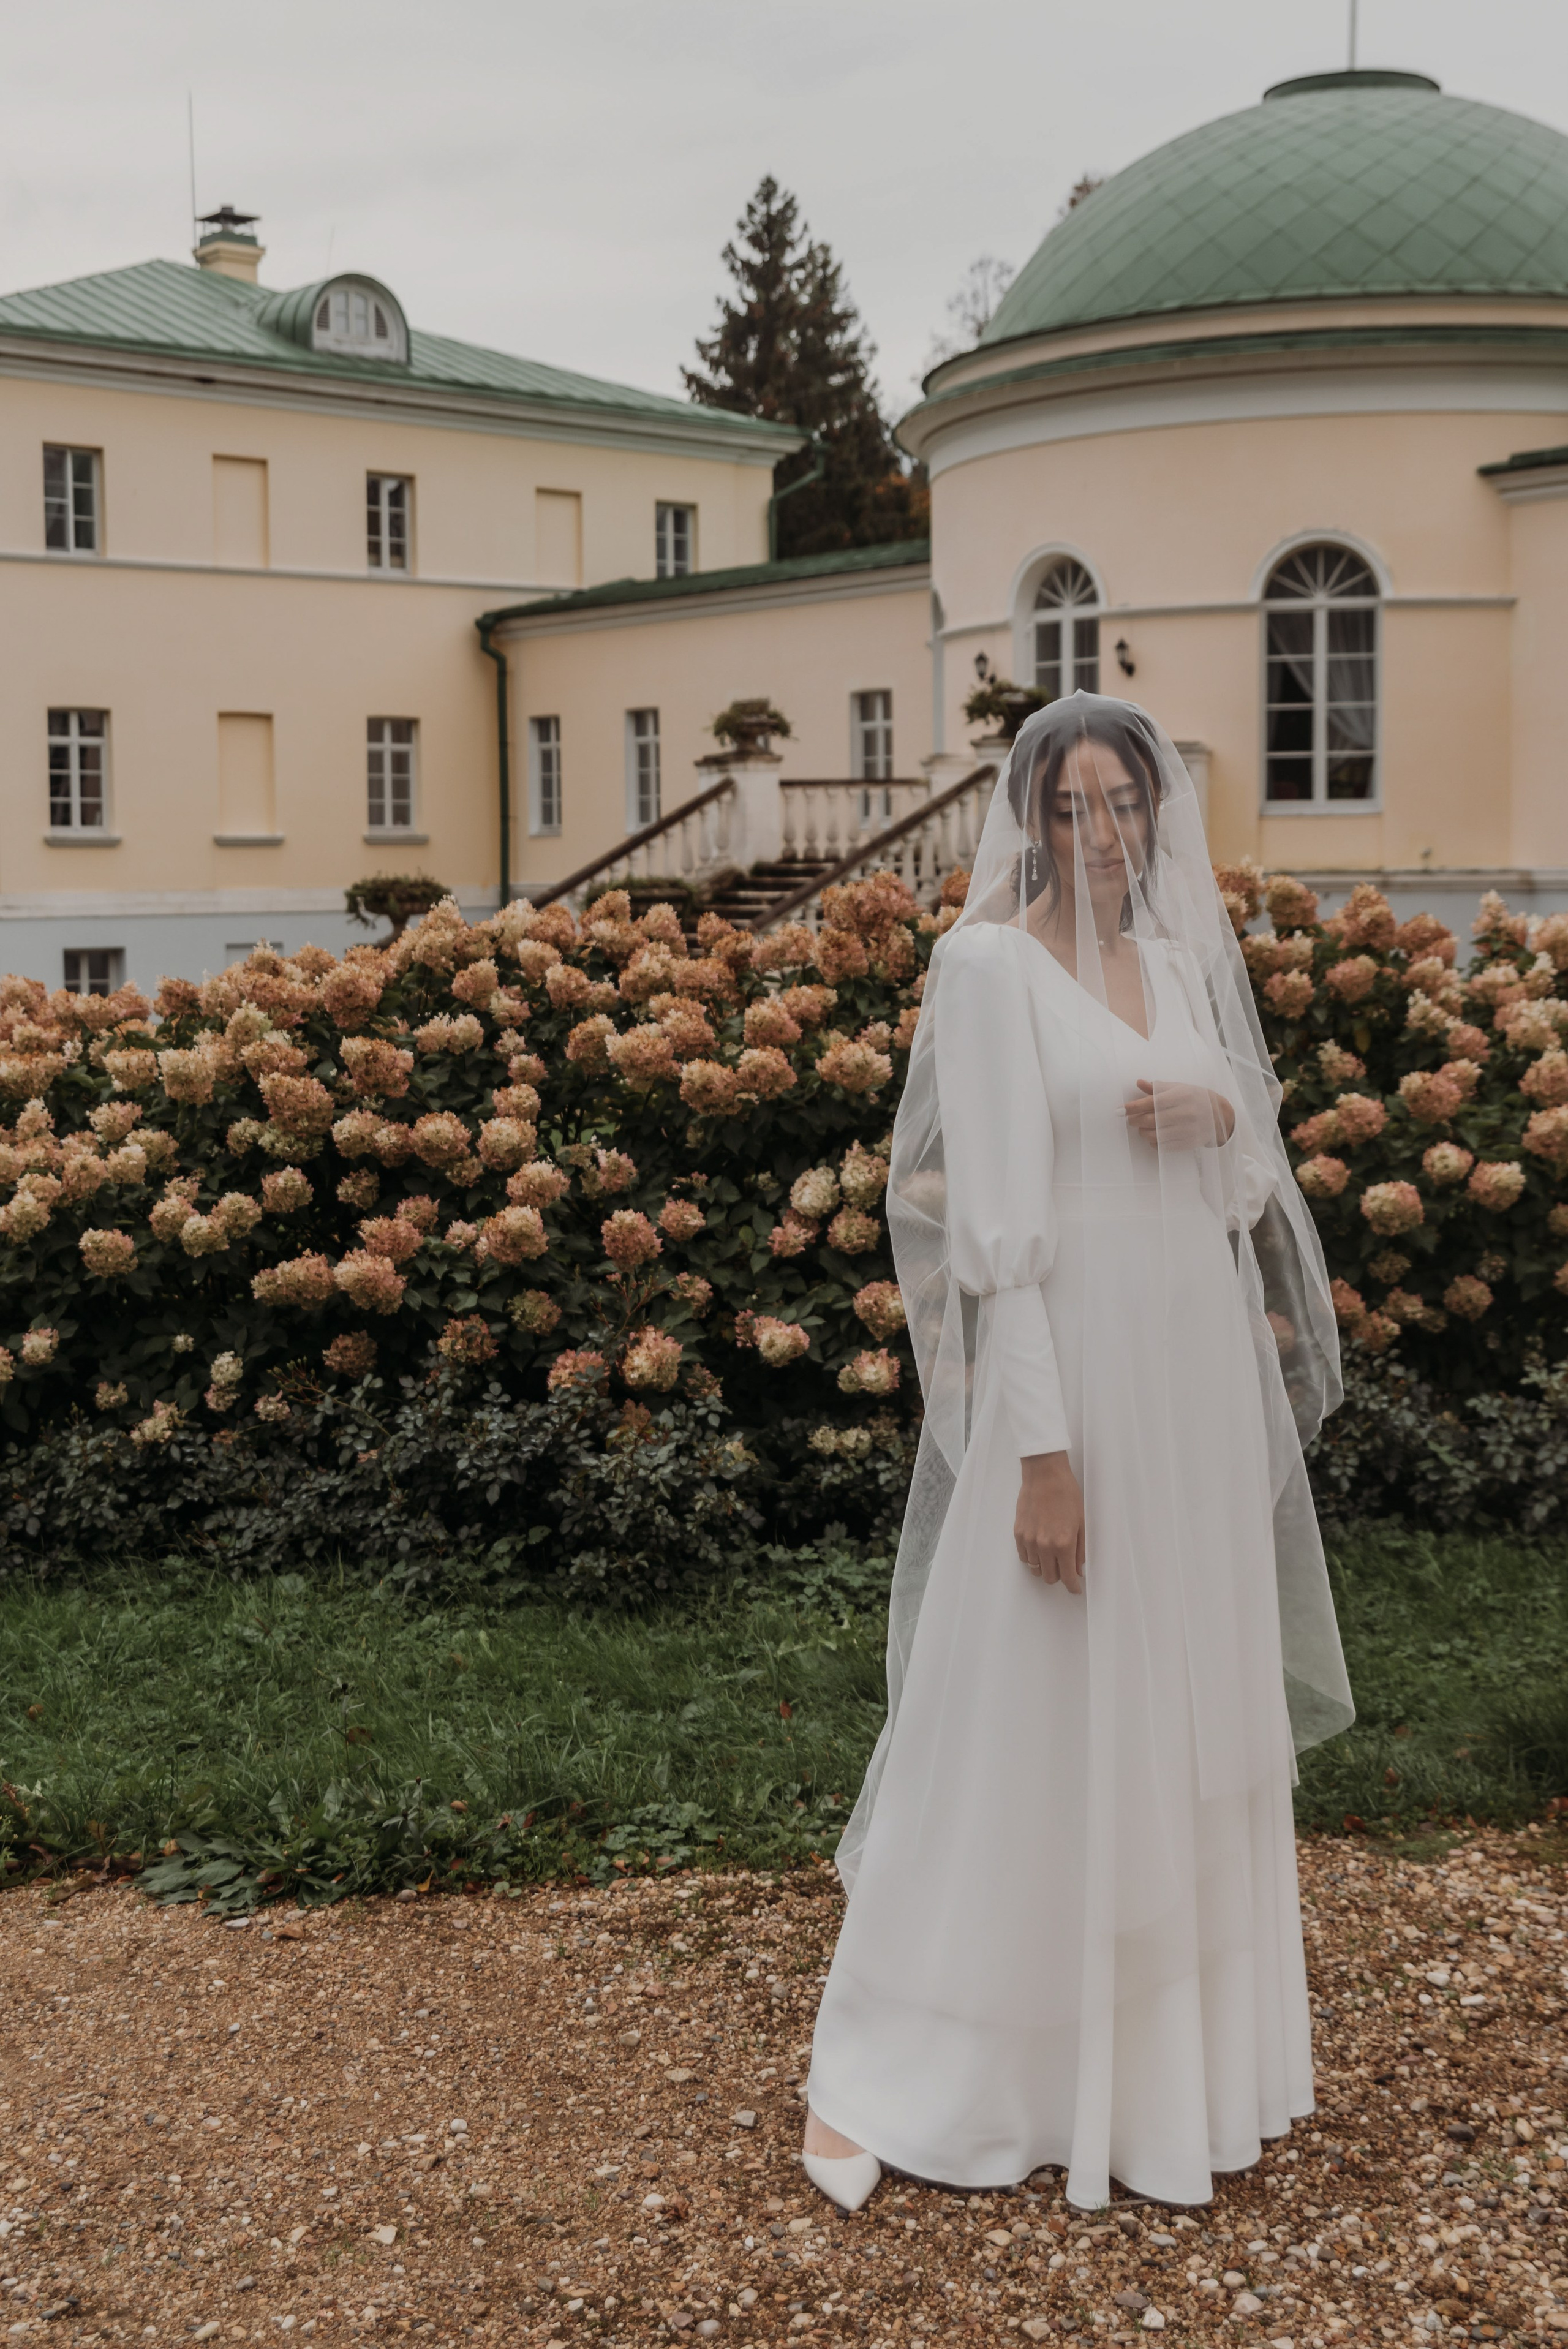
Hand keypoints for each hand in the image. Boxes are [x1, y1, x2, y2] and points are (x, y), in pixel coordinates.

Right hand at [1014, 1451, 1084, 1591]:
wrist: (1045, 1476)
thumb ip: (1081, 1549)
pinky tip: (1039, 1548)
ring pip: (1035, 1569)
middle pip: (1049, 1577)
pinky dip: (1032, 1558)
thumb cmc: (1066, 1494)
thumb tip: (1079, 1568)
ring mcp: (1029, 1541)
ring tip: (1051, 1555)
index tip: (1075, 1588)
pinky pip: (1024, 1557)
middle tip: (1064, 1567)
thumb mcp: (1081, 1522)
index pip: (1068, 1576)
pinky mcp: (1018, 1534)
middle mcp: (1045, 1546)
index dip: (1073, 1586)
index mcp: (1064, 1544)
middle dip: (1059, 1576)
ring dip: (1045, 1567)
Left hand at [1123, 1078, 1235, 1150]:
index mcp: (1181, 1096)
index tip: (1121, 1110)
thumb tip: (1139, 1082)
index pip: (1152, 1102)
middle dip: (1135, 1120)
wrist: (1218, 1115)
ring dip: (1142, 1132)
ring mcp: (1187, 1130)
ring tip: (1142, 1127)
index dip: (1134, 1106)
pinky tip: (1153, 1136)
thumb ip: (1158, 1087)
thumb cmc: (1194, 1098)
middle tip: (1130, 1119)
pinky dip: (1153, 1141)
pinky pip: (1162, 1146)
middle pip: (1150, 1120)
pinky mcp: (1187, 1143)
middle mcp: (1185, 1113)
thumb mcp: (1178, 1088)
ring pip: (1154, 1135)